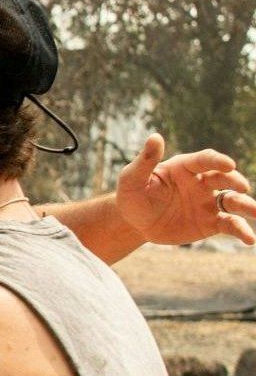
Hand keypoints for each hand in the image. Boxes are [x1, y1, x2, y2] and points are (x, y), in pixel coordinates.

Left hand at [116, 134, 255, 244]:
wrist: (134, 222)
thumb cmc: (132, 195)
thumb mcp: (131, 178)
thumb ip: (145, 161)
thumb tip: (155, 136)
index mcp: (185, 167)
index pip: (205, 160)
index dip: (217, 161)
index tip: (228, 164)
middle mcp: (201, 183)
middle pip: (224, 178)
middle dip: (235, 181)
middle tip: (242, 186)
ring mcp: (208, 203)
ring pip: (233, 201)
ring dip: (247, 206)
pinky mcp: (210, 223)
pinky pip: (229, 225)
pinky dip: (241, 230)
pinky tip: (250, 239)